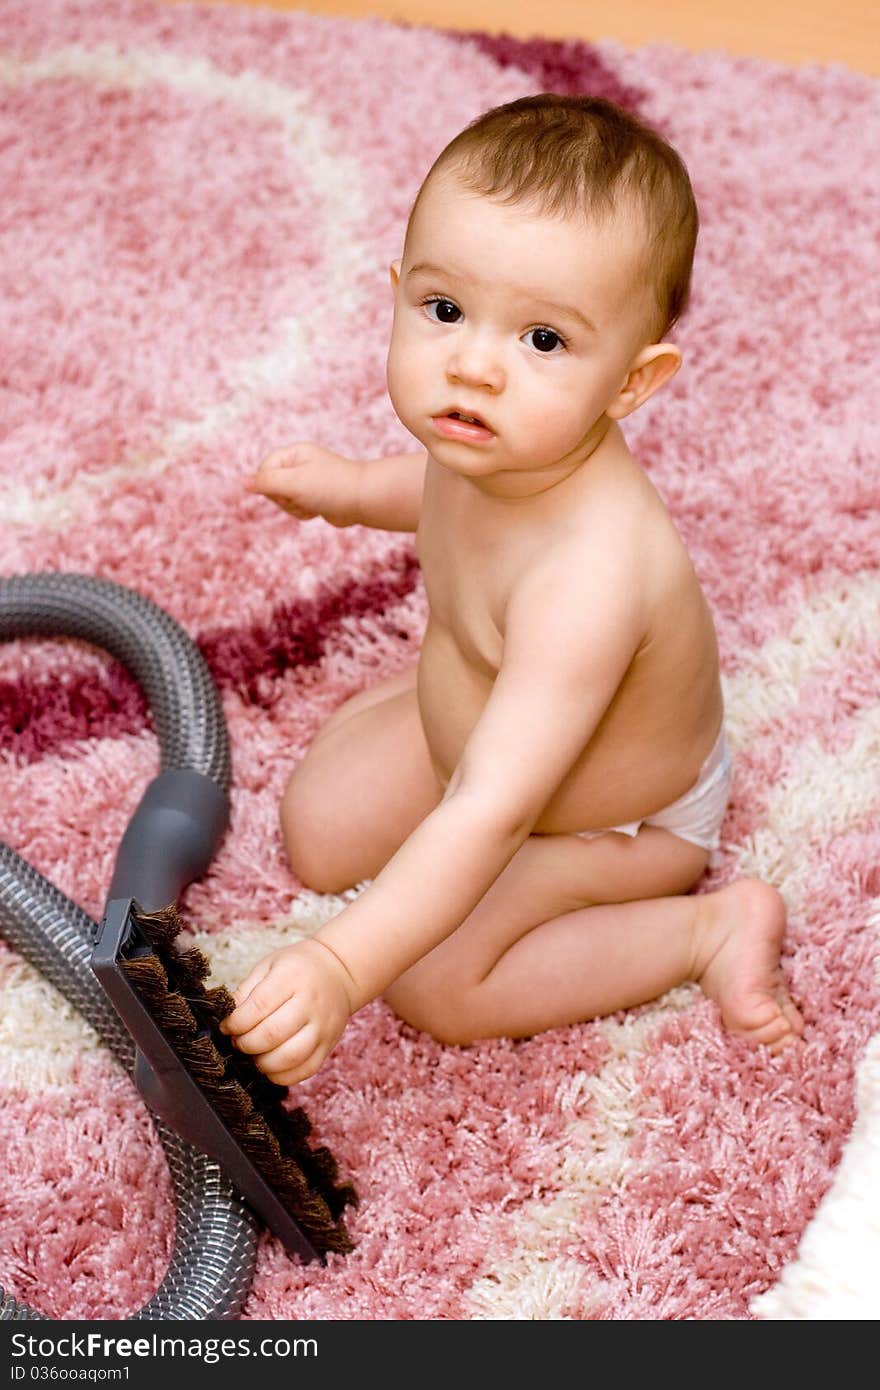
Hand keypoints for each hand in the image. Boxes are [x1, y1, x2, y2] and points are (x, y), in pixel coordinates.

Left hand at [219, 938, 355, 1084]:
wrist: (338, 971)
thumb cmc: (298, 968)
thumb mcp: (269, 966)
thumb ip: (246, 991)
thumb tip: (227, 1020)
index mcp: (292, 978)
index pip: (258, 1007)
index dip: (236, 1023)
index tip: (227, 1027)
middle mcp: (310, 1003)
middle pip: (272, 1034)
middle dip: (246, 1044)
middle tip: (237, 1042)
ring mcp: (323, 1026)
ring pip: (290, 1057)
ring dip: (263, 1063)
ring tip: (253, 1056)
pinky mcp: (329, 1044)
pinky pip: (306, 1070)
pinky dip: (283, 1076)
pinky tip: (271, 1067)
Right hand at [245, 442, 362, 527]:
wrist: (364, 500)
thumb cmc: (331, 487)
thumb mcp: (294, 482)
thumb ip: (267, 482)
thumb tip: (243, 483)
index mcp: (294, 453)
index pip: (265, 469)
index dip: (270, 484)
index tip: (287, 490)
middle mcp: (299, 465)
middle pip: (272, 487)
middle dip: (285, 499)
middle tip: (304, 497)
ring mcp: (306, 482)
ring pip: (283, 501)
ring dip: (295, 508)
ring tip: (314, 504)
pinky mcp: (313, 497)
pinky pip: (296, 509)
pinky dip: (304, 513)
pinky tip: (318, 511)